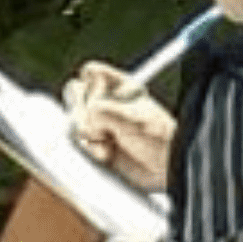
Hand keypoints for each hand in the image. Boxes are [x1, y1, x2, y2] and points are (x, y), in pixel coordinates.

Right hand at [63, 61, 176, 190]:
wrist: (167, 167)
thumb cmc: (157, 137)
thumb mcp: (129, 118)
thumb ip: (99, 113)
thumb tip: (78, 124)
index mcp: (120, 87)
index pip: (90, 73)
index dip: (90, 86)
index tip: (100, 99)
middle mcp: (108, 103)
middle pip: (75, 96)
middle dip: (81, 111)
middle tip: (97, 124)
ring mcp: (102, 125)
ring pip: (75, 122)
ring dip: (88, 134)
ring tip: (108, 142)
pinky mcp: (99, 146)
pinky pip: (80, 143)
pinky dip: (91, 150)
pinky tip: (107, 155)